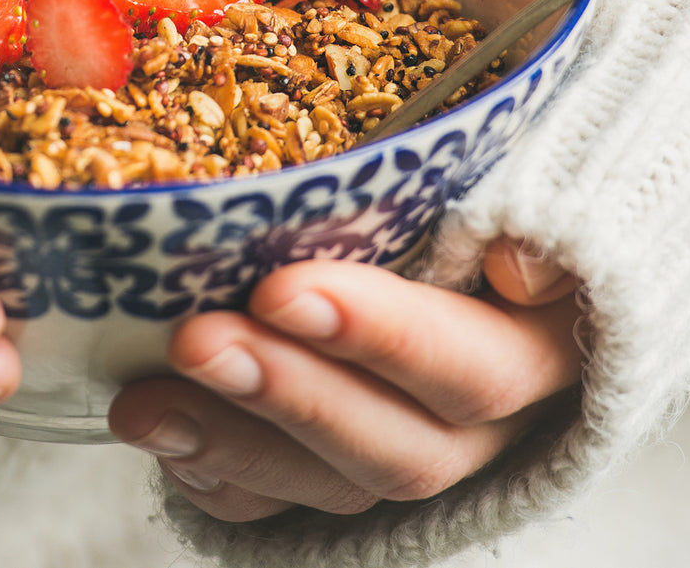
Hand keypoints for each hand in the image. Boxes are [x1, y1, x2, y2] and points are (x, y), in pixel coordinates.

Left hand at [108, 239, 581, 519]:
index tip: (281, 290)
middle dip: (291, 393)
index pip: (483, 363)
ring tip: (146, 403)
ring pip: (338, 485)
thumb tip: (517, 271)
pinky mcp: (348, 473)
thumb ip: (525, 215)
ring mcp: (416, 452)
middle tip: (197, 339)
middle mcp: (489, 420)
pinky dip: (221, 477)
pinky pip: (286, 507)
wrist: (461, 244)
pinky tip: (163, 437)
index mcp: (543, 343)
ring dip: (237, 440)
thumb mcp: (516, 182)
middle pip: (406, 442)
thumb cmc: (479, 193)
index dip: (387, 336)